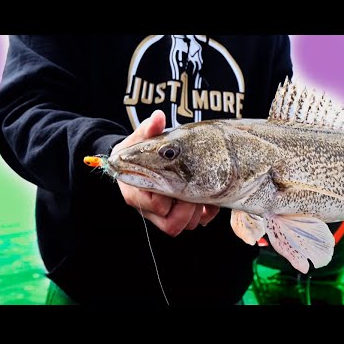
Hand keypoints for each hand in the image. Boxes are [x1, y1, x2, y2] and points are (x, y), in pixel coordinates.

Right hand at [112, 110, 219, 236]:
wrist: (133, 161)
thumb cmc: (136, 151)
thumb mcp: (139, 139)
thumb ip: (149, 129)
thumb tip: (158, 116)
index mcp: (137, 193)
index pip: (156, 205)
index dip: (172, 197)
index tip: (180, 181)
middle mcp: (148, 208)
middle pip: (171, 225)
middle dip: (188, 210)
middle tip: (197, 192)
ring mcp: (161, 215)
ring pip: (182, 227)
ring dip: (197, 214)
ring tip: (204, 195)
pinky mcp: (174, 215)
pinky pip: (192, 224)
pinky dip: (204, 216)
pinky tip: (209, 202)